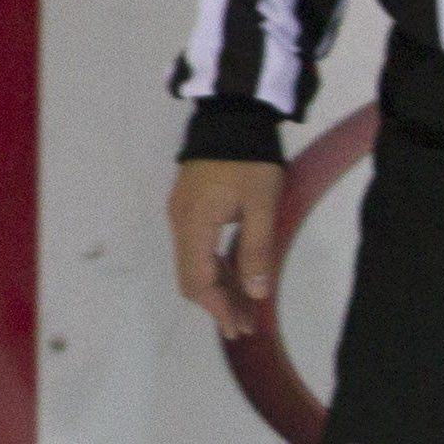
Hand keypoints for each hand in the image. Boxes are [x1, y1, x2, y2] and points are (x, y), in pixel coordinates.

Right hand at [170, 157, 285, 341]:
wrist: (232, 115)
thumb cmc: (250, 159)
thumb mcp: (262, 206)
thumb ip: (257, 249)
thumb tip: (256, 293)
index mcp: (194, 224)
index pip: (197, 280)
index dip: (218, 308)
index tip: (239, 328)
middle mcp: (180, 223)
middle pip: (192, 277)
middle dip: (219, 304)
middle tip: (246, 326)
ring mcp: (182, 214)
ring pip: (196, 264)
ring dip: (220, 288)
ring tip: (247, 310)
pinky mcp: (191, 207)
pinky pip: (199, 248)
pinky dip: (217, 268)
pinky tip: (238, 280)